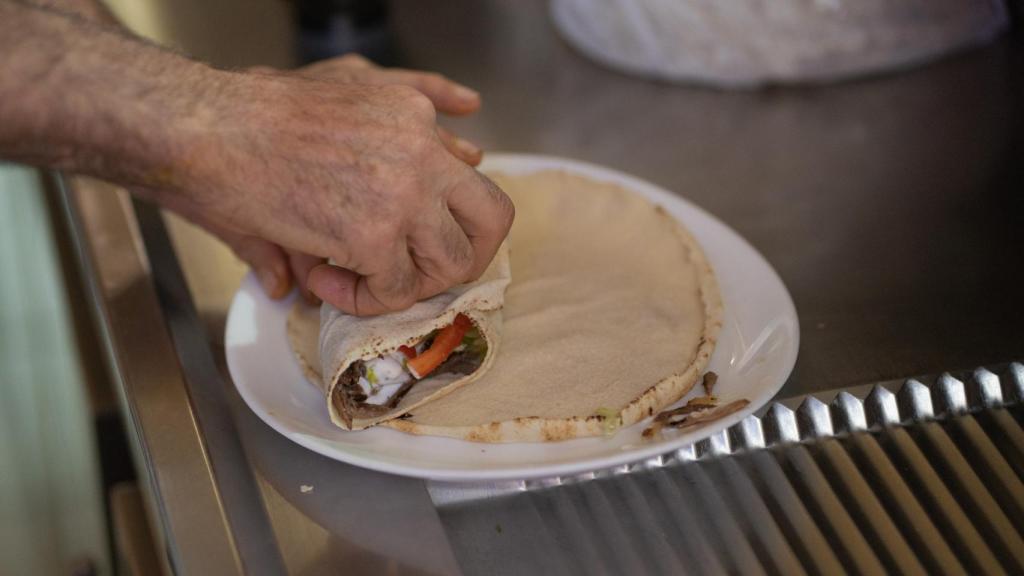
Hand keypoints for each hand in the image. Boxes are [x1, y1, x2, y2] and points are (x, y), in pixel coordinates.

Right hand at [165, 58, 512, 315]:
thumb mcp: (344, 76)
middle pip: (493, 218)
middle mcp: (421, 151)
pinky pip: (394, 289)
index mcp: (414, 115)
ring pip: (452, 262)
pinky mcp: (373, 235)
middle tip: (418, 271)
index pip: (472, 171)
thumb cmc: (255, 106)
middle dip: (463, 254)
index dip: (451, 214)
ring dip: (410, 282)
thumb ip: (410, 89)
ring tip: (359, 278)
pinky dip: (361, 299)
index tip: (421, 234)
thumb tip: (467, 106)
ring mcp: (404, 194)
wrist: (203, 128)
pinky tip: (321, 281)